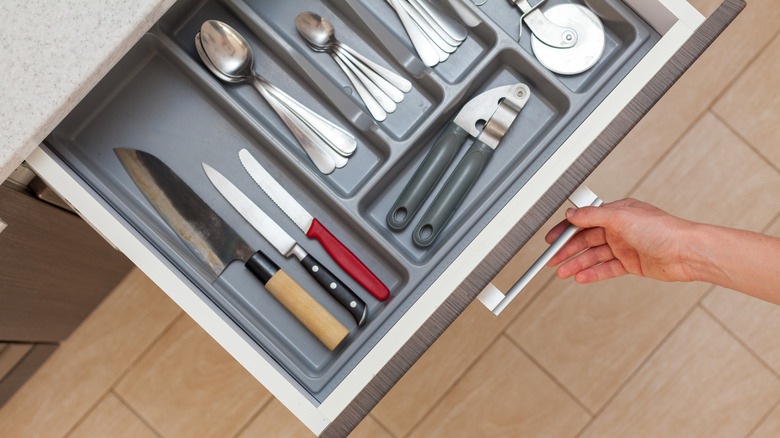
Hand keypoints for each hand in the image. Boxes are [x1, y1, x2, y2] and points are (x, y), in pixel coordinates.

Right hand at [545, 198, 696, 283]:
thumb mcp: (621, 216)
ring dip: (577, 264)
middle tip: (552, 260)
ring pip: (594, 256)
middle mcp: (620, 228)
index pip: (584, 221)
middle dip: (568, 250)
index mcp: (617, 212)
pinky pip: (607, 268)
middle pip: (586, 240)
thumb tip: (573, 213)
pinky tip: (581, 277)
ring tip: (562, 272)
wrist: (687, 252)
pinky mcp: (632, 264)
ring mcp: (626, 247)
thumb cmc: (663, 229)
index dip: (565, 231)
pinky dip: (593, 273)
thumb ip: (593, 215)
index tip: (551, 240)